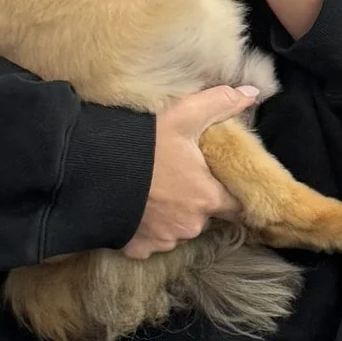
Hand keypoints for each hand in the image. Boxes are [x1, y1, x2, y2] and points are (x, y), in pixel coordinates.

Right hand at [125, 84, 258, 258]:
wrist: (89, 169)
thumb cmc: (142, 144)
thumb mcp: (183, 115)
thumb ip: (221, 104)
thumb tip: (252, 93)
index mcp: (207, 198)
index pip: (236, 205)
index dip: (230, 192)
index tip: (220, 181)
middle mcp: (189, 225)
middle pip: (204, 216)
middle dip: (195, 200)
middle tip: (176, 175)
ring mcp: (163, 239)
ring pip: (177, 228)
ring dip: (171, 214)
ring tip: (153, 189)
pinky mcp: (138, 248)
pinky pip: (150, 241)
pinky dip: (146, 228)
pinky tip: (136, 207)